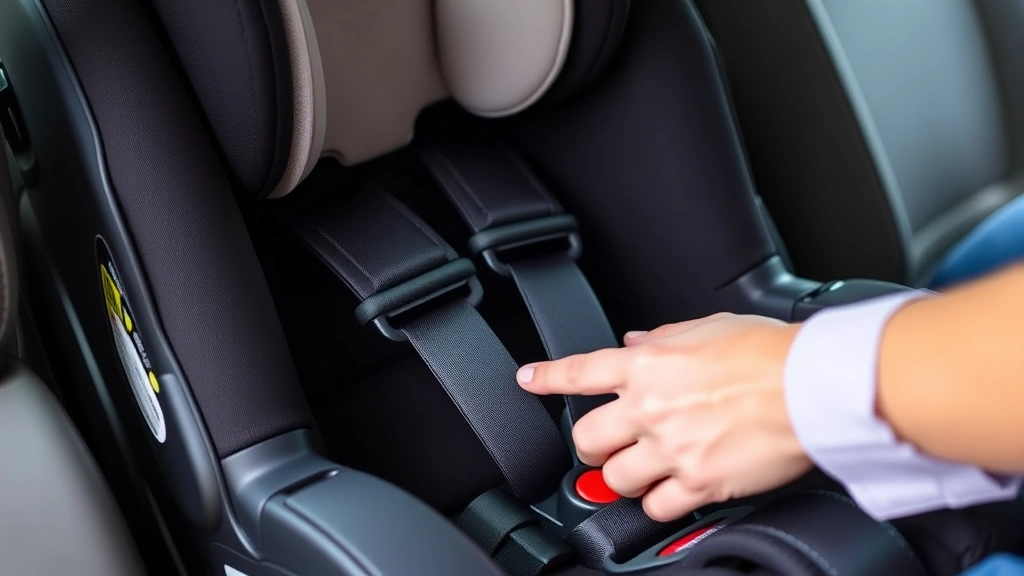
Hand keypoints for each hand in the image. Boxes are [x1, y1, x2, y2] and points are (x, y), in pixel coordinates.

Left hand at [517, 313, 811, 521]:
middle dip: (590, 445)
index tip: (528, 380)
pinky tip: (671, 493)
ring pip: (616, 479)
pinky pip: (656, 507)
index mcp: (648, 364)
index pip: (579, 371)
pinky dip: (658, 503)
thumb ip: (663, 337)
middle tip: (605, 446)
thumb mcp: (709, 326)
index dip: (546, 378)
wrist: (811, 386)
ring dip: (624, 477)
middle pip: (586, 439)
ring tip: (644, 471)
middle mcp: (650, 407)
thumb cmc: (770, 351)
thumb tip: (635, 339)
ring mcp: (671, 449)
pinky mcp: (698, 483)